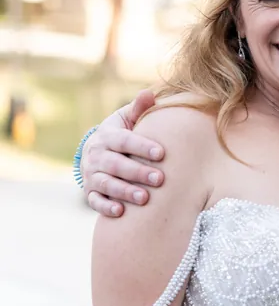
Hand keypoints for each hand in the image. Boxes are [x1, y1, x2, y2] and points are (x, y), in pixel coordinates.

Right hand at [83, 89, 164, 217]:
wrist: (95, 153)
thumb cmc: (120, 135)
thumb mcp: (127, 119)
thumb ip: (139, 109)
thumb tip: (149, 93)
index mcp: (107, 136)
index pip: (124, 141)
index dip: (141, 146)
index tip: (161, 153)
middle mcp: (96, 156)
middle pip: (116, 164)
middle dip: (137, 172)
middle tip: (160, 179)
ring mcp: (91, 175)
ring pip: (106, 184)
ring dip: (124, 191)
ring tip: (144, 198)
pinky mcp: (90, 193)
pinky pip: (95, 202)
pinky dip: (106, 207)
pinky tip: (121, 212)